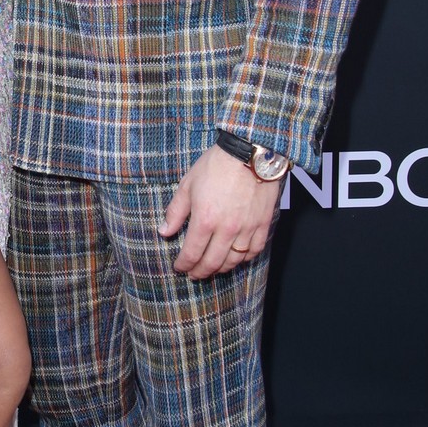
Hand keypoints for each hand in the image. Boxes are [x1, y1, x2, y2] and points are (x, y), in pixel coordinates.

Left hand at [159, 145, 281, 278]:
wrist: (250, 152)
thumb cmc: (217, 165)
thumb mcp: (188, 184)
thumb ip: (176, 212)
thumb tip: (164, 232)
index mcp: (205, 220)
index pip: (192, 253)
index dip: (184, 265)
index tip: (179, 267)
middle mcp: (226, 229)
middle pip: (212, 262)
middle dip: (200, 272)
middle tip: (194, 274)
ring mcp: (247, 228)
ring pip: (234, 260)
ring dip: (221, 268)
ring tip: (213, 268)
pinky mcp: (263, 224)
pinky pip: (254, 250)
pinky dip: (244, 258)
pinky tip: (236, 257)